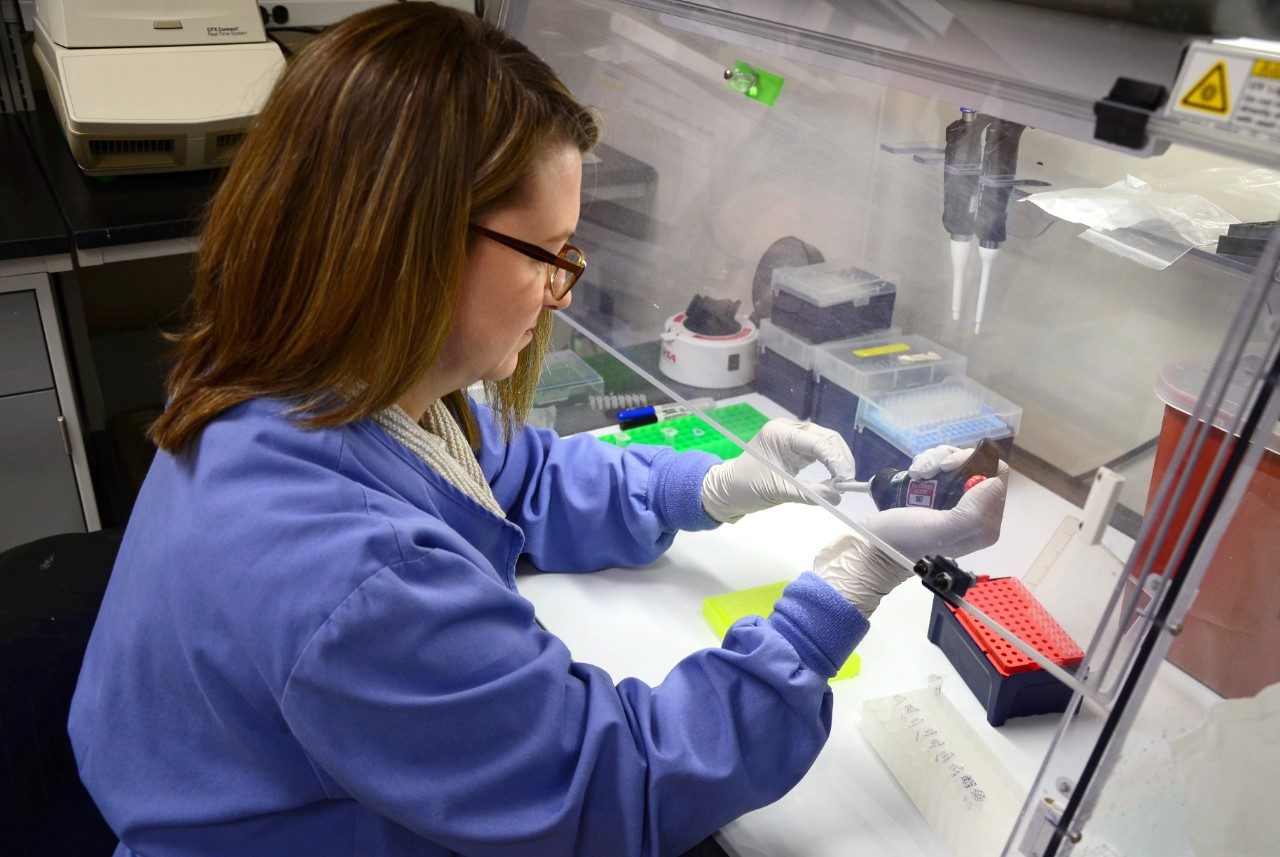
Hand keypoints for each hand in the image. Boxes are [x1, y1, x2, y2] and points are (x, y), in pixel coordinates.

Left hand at [700, 420, 856, 522]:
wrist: (727, 489)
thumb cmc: (746, 487)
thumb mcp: (778, 491)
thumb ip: (808, 493)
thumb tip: (836, 497)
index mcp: (780, 434)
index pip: (818, 442)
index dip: (836, 459)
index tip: (846, 480)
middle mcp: (788, 430)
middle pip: (826, 438)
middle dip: (840, 458)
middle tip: (849, 482)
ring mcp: (792, 437)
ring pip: (825, 443)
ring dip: (837, 459)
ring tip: (844, 481)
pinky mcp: (794, 448)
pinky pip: (818, 451)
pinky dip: (829, 462)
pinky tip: (835, 476)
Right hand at [815, 448, 1008, 614]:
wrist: (875, 545)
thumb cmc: (906, 540)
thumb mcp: (940, 530)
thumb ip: (972, 513)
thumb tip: (993, 482)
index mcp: (986, 524)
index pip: (997, 476)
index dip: (973, 463)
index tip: (946, 467)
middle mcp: (977, 511)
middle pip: (978, 464)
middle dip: (951, 460)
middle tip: (928, 471)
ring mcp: (959, 500)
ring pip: (959, 461)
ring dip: (936, 460)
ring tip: (917, 473)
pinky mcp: (941, 493)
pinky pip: (943, 464)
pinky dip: (928, 462)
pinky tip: (914, 473)